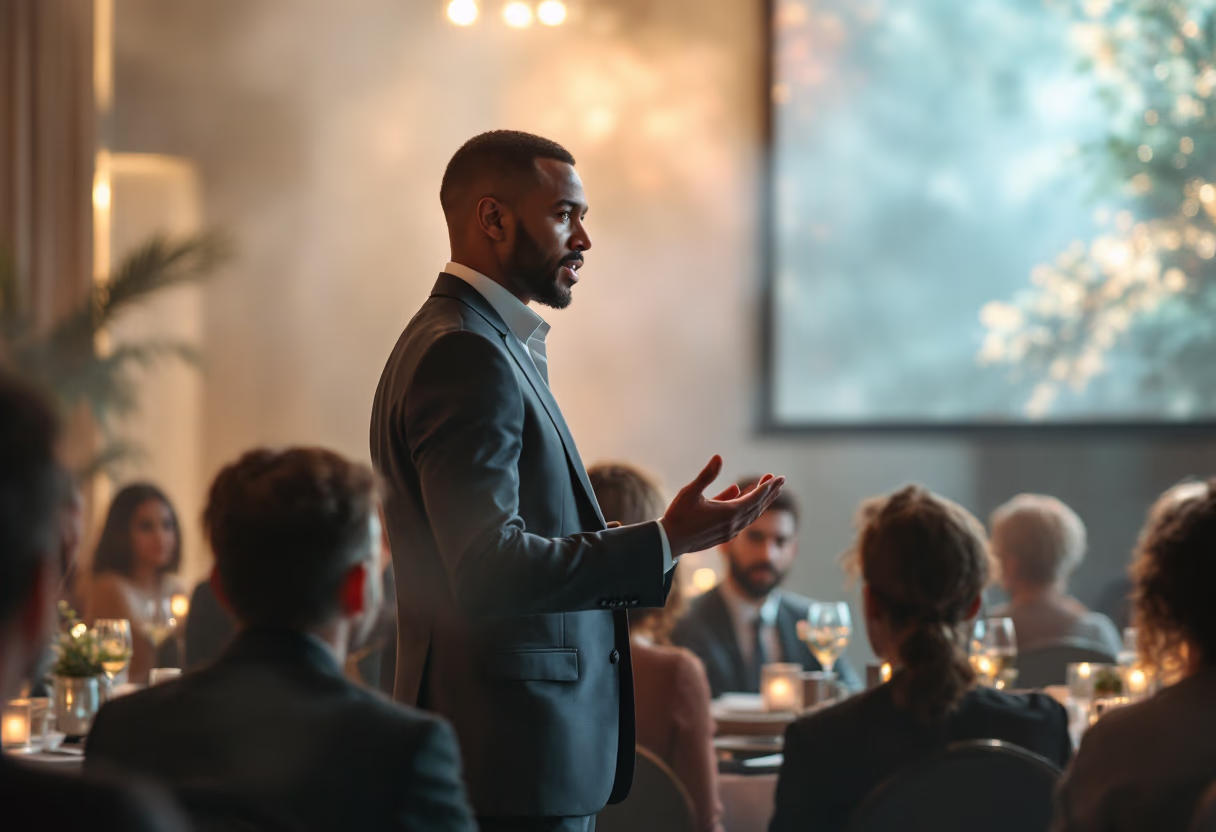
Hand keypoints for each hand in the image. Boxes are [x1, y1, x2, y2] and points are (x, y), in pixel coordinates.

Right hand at [661, 455, 784, 556]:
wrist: (670, 541)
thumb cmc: (678, 516)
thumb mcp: (690, 492)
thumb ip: (706, 475)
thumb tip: (718, 457)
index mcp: (728, 513)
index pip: (754, 499)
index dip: (767, 487)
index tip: (778, 478)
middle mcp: (733, 524)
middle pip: (757, 507)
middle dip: (769, 493)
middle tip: (779, 480)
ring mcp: (729, 532)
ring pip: (751, 515)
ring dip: (761, 502)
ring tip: (769, 489)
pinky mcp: (724, 536)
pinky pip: (742, 520)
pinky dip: (748, 509)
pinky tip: (742, 497)